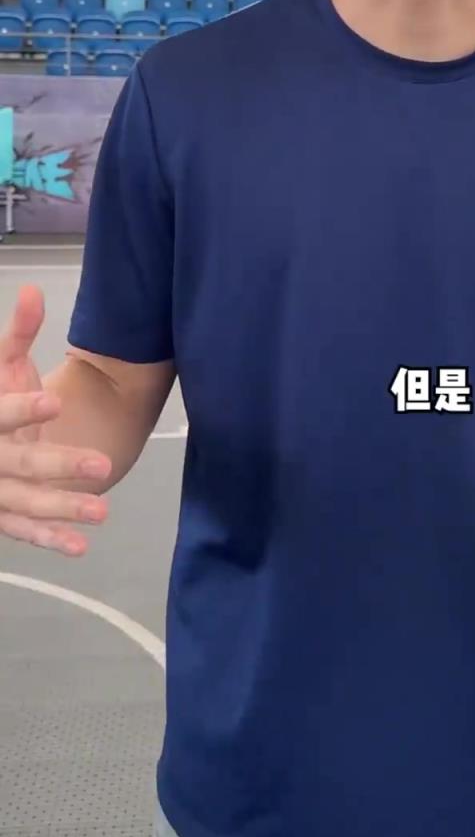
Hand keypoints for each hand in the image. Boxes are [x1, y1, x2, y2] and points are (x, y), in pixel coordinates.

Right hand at [0, 284, 110, 556]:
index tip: (55, 401)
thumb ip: (18, 333)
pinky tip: (81, 545)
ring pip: (23, 503)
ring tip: (102, 510)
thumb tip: (32, 290)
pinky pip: (22, 529)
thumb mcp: (0, 365)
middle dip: (58, 463)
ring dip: (61, 508)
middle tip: (103, 464)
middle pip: (19, 464)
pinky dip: (49, 538)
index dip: (23, 410)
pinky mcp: (0, 513)